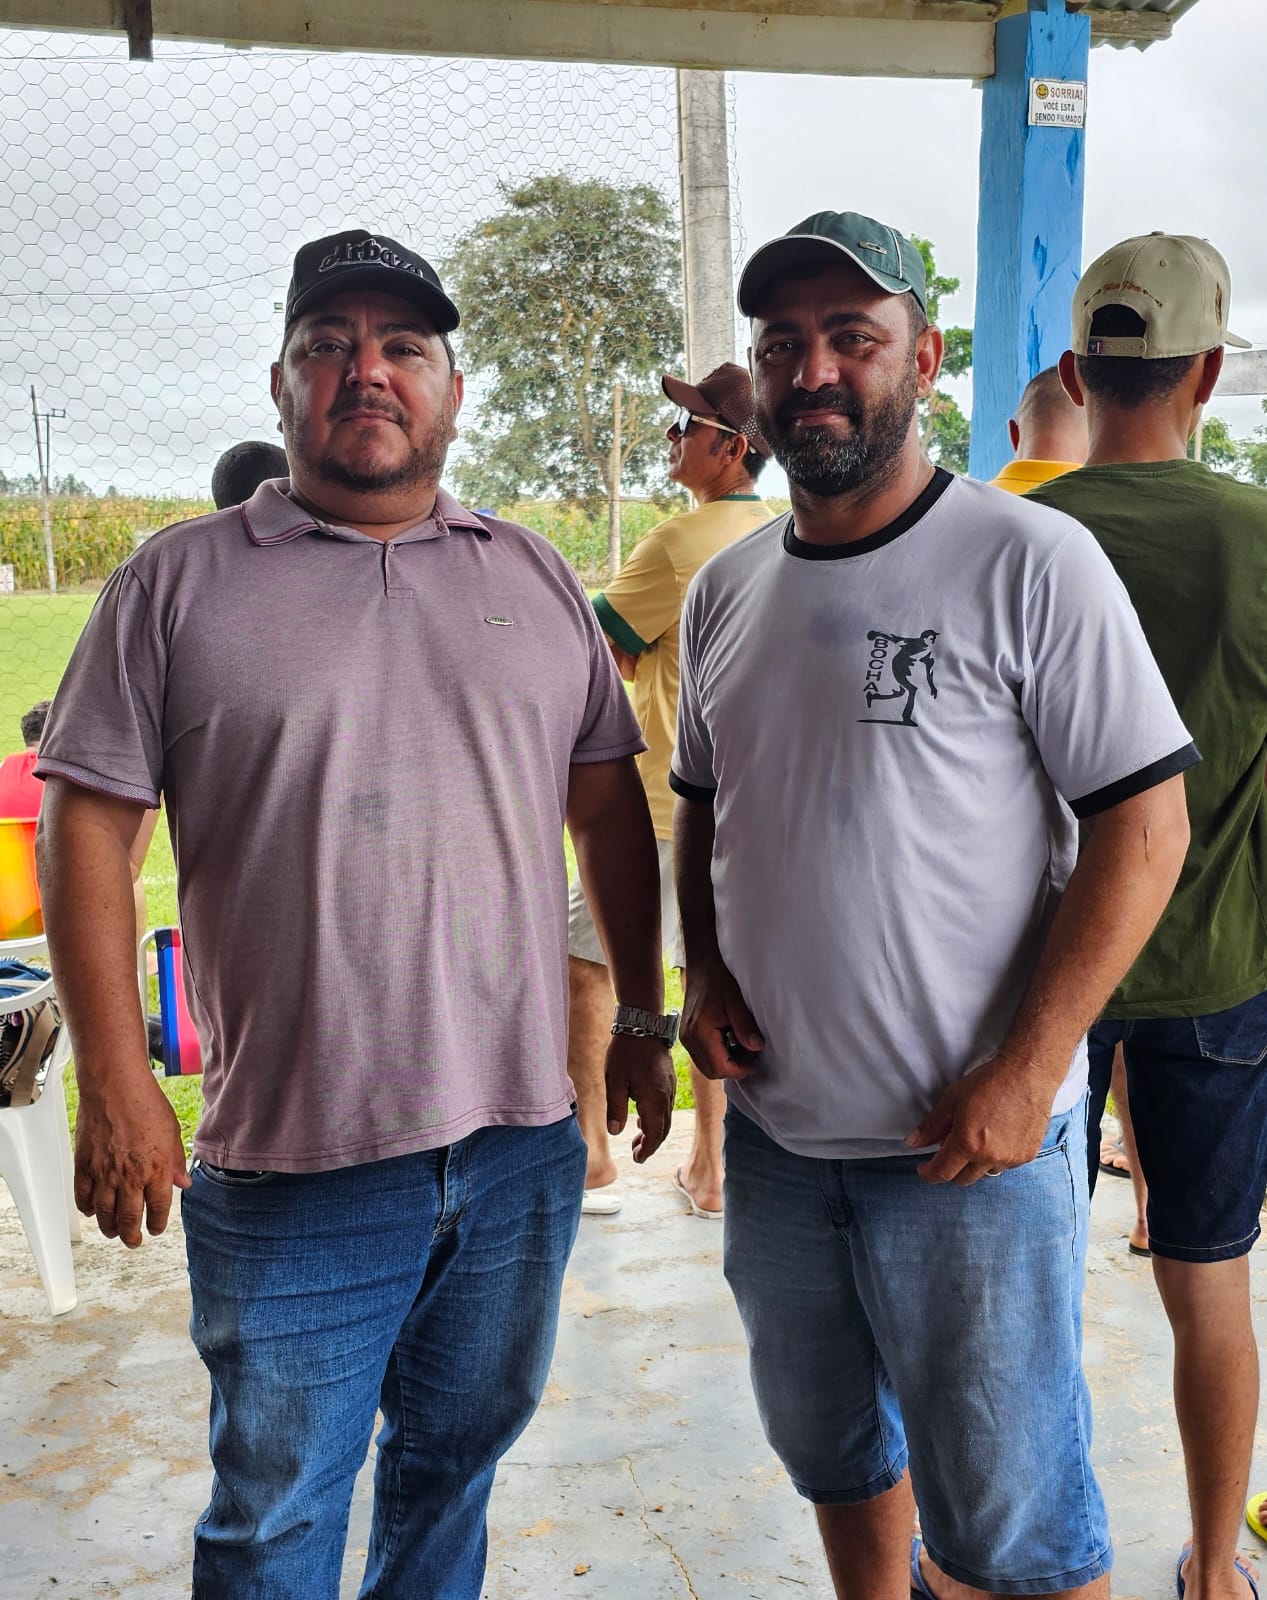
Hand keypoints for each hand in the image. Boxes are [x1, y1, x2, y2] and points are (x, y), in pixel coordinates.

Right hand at [73, 1068, 190, 1245]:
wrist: (114, 1086)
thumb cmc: (145, 1103)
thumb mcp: (172, 1132)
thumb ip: (176, 1162)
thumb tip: (183, 1183)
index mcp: (156, 1169)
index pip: (158, 1208)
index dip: (157, 1223)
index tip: (156, 1228)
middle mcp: (129, 1176)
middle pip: (129, 1218)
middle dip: (132, 1235)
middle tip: (134, 1240)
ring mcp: (104, 1173)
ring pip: (104, 1213)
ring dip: (110, 1227)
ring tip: (114, 1232)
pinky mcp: (84, 1165)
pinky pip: (83, 1196)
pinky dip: (87, 1209)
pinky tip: (92, 1212)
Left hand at [604, 1033, 675, 1163]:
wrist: (643, 1025)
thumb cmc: (626, 1052)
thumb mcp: (615, 1081)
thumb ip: (616, 1109)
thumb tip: (615, 1132)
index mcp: (654, 1099)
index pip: (654, 1133)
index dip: (647, 1149)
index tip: (637, 1159)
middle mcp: (666, 1096)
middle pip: (663, 1128)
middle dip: (650, 1144)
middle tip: (635, 1154)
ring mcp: (669, 1088)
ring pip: (665, 1118)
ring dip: (652, 1131)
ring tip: (636, 1139)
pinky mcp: (668, 1080)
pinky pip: (665, 1106)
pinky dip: (655, 1118)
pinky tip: (641, 1117)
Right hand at [680, 958, 763, 1081]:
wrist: (702, 964)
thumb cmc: (719, 979)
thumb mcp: (736, 1001)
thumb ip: (745, 1026)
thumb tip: (757, 1048)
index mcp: (699, 1032)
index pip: (720, 1067)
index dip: (740, 1069)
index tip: (756, 1060)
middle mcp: (689, 1039)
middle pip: (712, 1071)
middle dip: (734, 1068)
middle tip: (752, 1055)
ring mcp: (686, 1038)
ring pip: (707, 1065)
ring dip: (726, 1062)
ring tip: (743, 1046)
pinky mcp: (688, 1035)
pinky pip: (703, 1055)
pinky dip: (719, 1054)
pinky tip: (731, 1040)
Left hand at [905, 1054, 1056, 1185]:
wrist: (1027, 1074)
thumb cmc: (989, 1082)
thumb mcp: (952, 1099)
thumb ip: (932, 1125)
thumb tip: (914, 1142)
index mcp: (968, 1143)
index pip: (943, 1172)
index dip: (929, 1174)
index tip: (924, 1170)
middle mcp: (990, 1156)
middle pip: (962, 1179)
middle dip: (950, 1169)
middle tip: (947, 1151)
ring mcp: (1011, 1159)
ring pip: (984, 1173)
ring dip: (974, 1163)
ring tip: (975, 1139)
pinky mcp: (1026, 1156)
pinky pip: (1004, 1166)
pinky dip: (995, 1158)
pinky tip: (995, 1138)